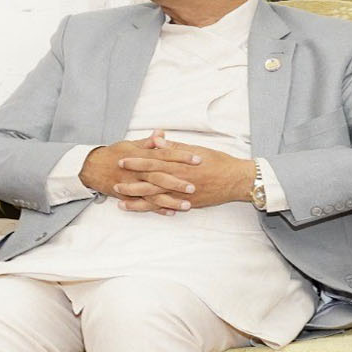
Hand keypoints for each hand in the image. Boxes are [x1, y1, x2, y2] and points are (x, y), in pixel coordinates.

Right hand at [79, 131, 198, 214]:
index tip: (198, 159)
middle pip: (160, 177)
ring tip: (187, 205)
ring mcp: (132, 185)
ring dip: (170, 200)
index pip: (164, 155)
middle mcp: (137, 171)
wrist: (91, 167)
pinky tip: (171, 212)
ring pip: (153, 194)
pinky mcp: (128, 196)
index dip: (181, 156)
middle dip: (177, 182)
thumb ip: (148, 142)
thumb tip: (162, 133)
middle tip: (194, 186)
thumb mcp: (130, 144)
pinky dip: (157, 209)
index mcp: (141, 156)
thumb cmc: (114, 154)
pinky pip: (144, 204)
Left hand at [114, 138, 256, 211]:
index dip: (136, 161)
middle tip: (114, 184)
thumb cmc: (218, 161)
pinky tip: (143, 211)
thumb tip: (156, 140)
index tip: (122, 160)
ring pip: (155, 198)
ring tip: (121, 202)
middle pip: (150, 182)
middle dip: (131, 184)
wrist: (236, 179)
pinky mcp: (188, 204)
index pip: (153, 162)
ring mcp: (182, 194)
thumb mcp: (195, 149)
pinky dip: (154, 210)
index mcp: (179, 164)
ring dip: (137, 200)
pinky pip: (168, 208)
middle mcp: (179, 180)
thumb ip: (174, 147)